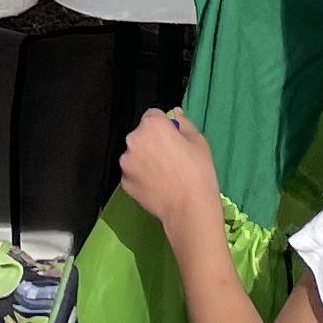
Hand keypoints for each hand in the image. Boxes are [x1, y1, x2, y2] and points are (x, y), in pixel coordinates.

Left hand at [118, 107, 221, 232]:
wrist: (189, 208)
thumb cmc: (198, 172)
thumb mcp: (198, 142)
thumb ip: (184, 124)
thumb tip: (175, 114)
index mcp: (151, 125)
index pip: (153, 116)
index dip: (164, 126)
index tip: (174, 140)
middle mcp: (133, 140)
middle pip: (141, 135)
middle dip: (152, 142)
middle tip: (170, 159)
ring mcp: (126, 163)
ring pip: (135, 155)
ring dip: (144, 159)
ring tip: (163, 175)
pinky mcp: (124, 183)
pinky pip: (132, 173)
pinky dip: (141, 177)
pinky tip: (157, 186)